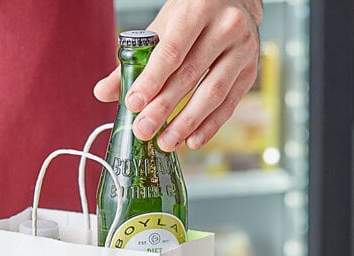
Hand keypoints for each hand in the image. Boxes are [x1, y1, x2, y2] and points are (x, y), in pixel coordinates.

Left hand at [94, 0, 262, 151]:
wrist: (234, 2)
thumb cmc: (192, 16)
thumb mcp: (162, 28)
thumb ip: (133, 61)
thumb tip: (103, 92)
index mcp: (197, 10)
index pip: (171, 51)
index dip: (151, 81)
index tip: (134, 105)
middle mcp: (225, 27)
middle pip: (190, 75)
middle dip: (164, 108)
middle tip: (144, 130)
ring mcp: (243, 50)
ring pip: (213, 93)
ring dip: (187, 123)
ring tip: (166, 142)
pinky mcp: (250, 72)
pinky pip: (229, 105)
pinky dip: (210, 126)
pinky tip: (192, 141)